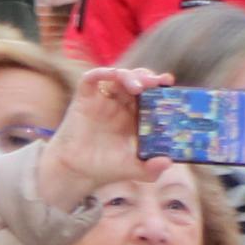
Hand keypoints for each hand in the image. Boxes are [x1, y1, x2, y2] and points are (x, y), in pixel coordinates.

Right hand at [36, 64, 161, 205]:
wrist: (76, 171)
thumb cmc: (106, 168)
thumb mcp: (133, 169)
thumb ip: (151, 169)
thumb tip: (168, 162)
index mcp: (135, 116)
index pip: (151, 94)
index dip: (160, 87)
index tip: (169, 82)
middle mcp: (120, 104)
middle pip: (137, 80)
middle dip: (148, 77)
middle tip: (157, 82)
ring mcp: (103, 99)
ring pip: (118, 76)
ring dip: (130, 75)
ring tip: (138, 86)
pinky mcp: (85, 98)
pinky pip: (92, 78)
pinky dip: (102, 72)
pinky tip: (113, 74)